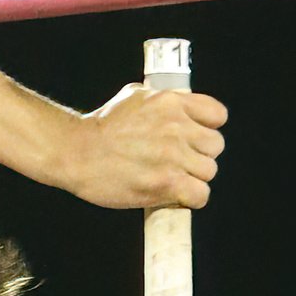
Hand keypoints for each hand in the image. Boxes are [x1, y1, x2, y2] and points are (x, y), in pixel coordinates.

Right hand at [65, 80, 226, 211]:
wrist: (77, 151)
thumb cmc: (101, 126)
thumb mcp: (134, 97)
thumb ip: (162, 100)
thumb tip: (181, 103)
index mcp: (170, 102)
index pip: (217, 115)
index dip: (208, 127)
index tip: (195, 137)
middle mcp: (176, 126)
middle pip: (215, 145)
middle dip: (199, 154)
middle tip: (179, 161)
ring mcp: (173, 155)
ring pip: (209, 171)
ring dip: (193, 177)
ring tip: (172, 178)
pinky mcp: (167, 182)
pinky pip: (200, 194)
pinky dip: (190, 198)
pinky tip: (175, 195)